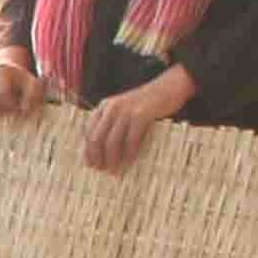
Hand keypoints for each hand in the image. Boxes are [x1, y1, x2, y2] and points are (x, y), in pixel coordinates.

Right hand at [0, 50, 43, 124]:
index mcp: (0, 70)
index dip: (11, 106)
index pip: (0, 95)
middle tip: (12, 109)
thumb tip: (23, 110)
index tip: (20, 106)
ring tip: (4, 109)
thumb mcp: (33, 84)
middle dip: (2, 111)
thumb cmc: (22, 81)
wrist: (6, 72)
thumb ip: (33, 95)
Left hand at [78, 68, 192, 176]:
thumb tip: (103, 151)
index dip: (88, 150)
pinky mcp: (141, 115)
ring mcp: (126, 110)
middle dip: (98, 157)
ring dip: (112, 159)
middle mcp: (111, 107)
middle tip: (102, 170)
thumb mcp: (124, 109)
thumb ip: (113, 123)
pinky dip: (130, 154)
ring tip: (115, 170)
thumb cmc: (147, 103)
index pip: (89, 131)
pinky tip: (130, 162)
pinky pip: (131, 140)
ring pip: (112, 141)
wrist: (169, 87)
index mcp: (104, 106)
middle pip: (97, 138)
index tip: (90, 165)